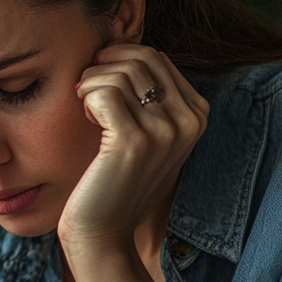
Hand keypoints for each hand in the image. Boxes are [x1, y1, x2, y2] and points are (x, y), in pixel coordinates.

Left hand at [58, 45, 208, 252]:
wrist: (103, 233)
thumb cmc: (114, 181)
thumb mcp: (143, 133)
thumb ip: (146, 96)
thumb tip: (122, 48)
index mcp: (197, 113)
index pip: (155, 56)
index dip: (118, 61)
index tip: (100, 87)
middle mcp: (188, 120)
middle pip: (139, 58)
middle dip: (103, 68)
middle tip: (86, 94)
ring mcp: (165, 132)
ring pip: (119, 73)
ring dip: (90, 84)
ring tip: (85, 110)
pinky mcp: (134, 143)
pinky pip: (103, 93)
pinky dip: (85, 98)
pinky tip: (84, 118)